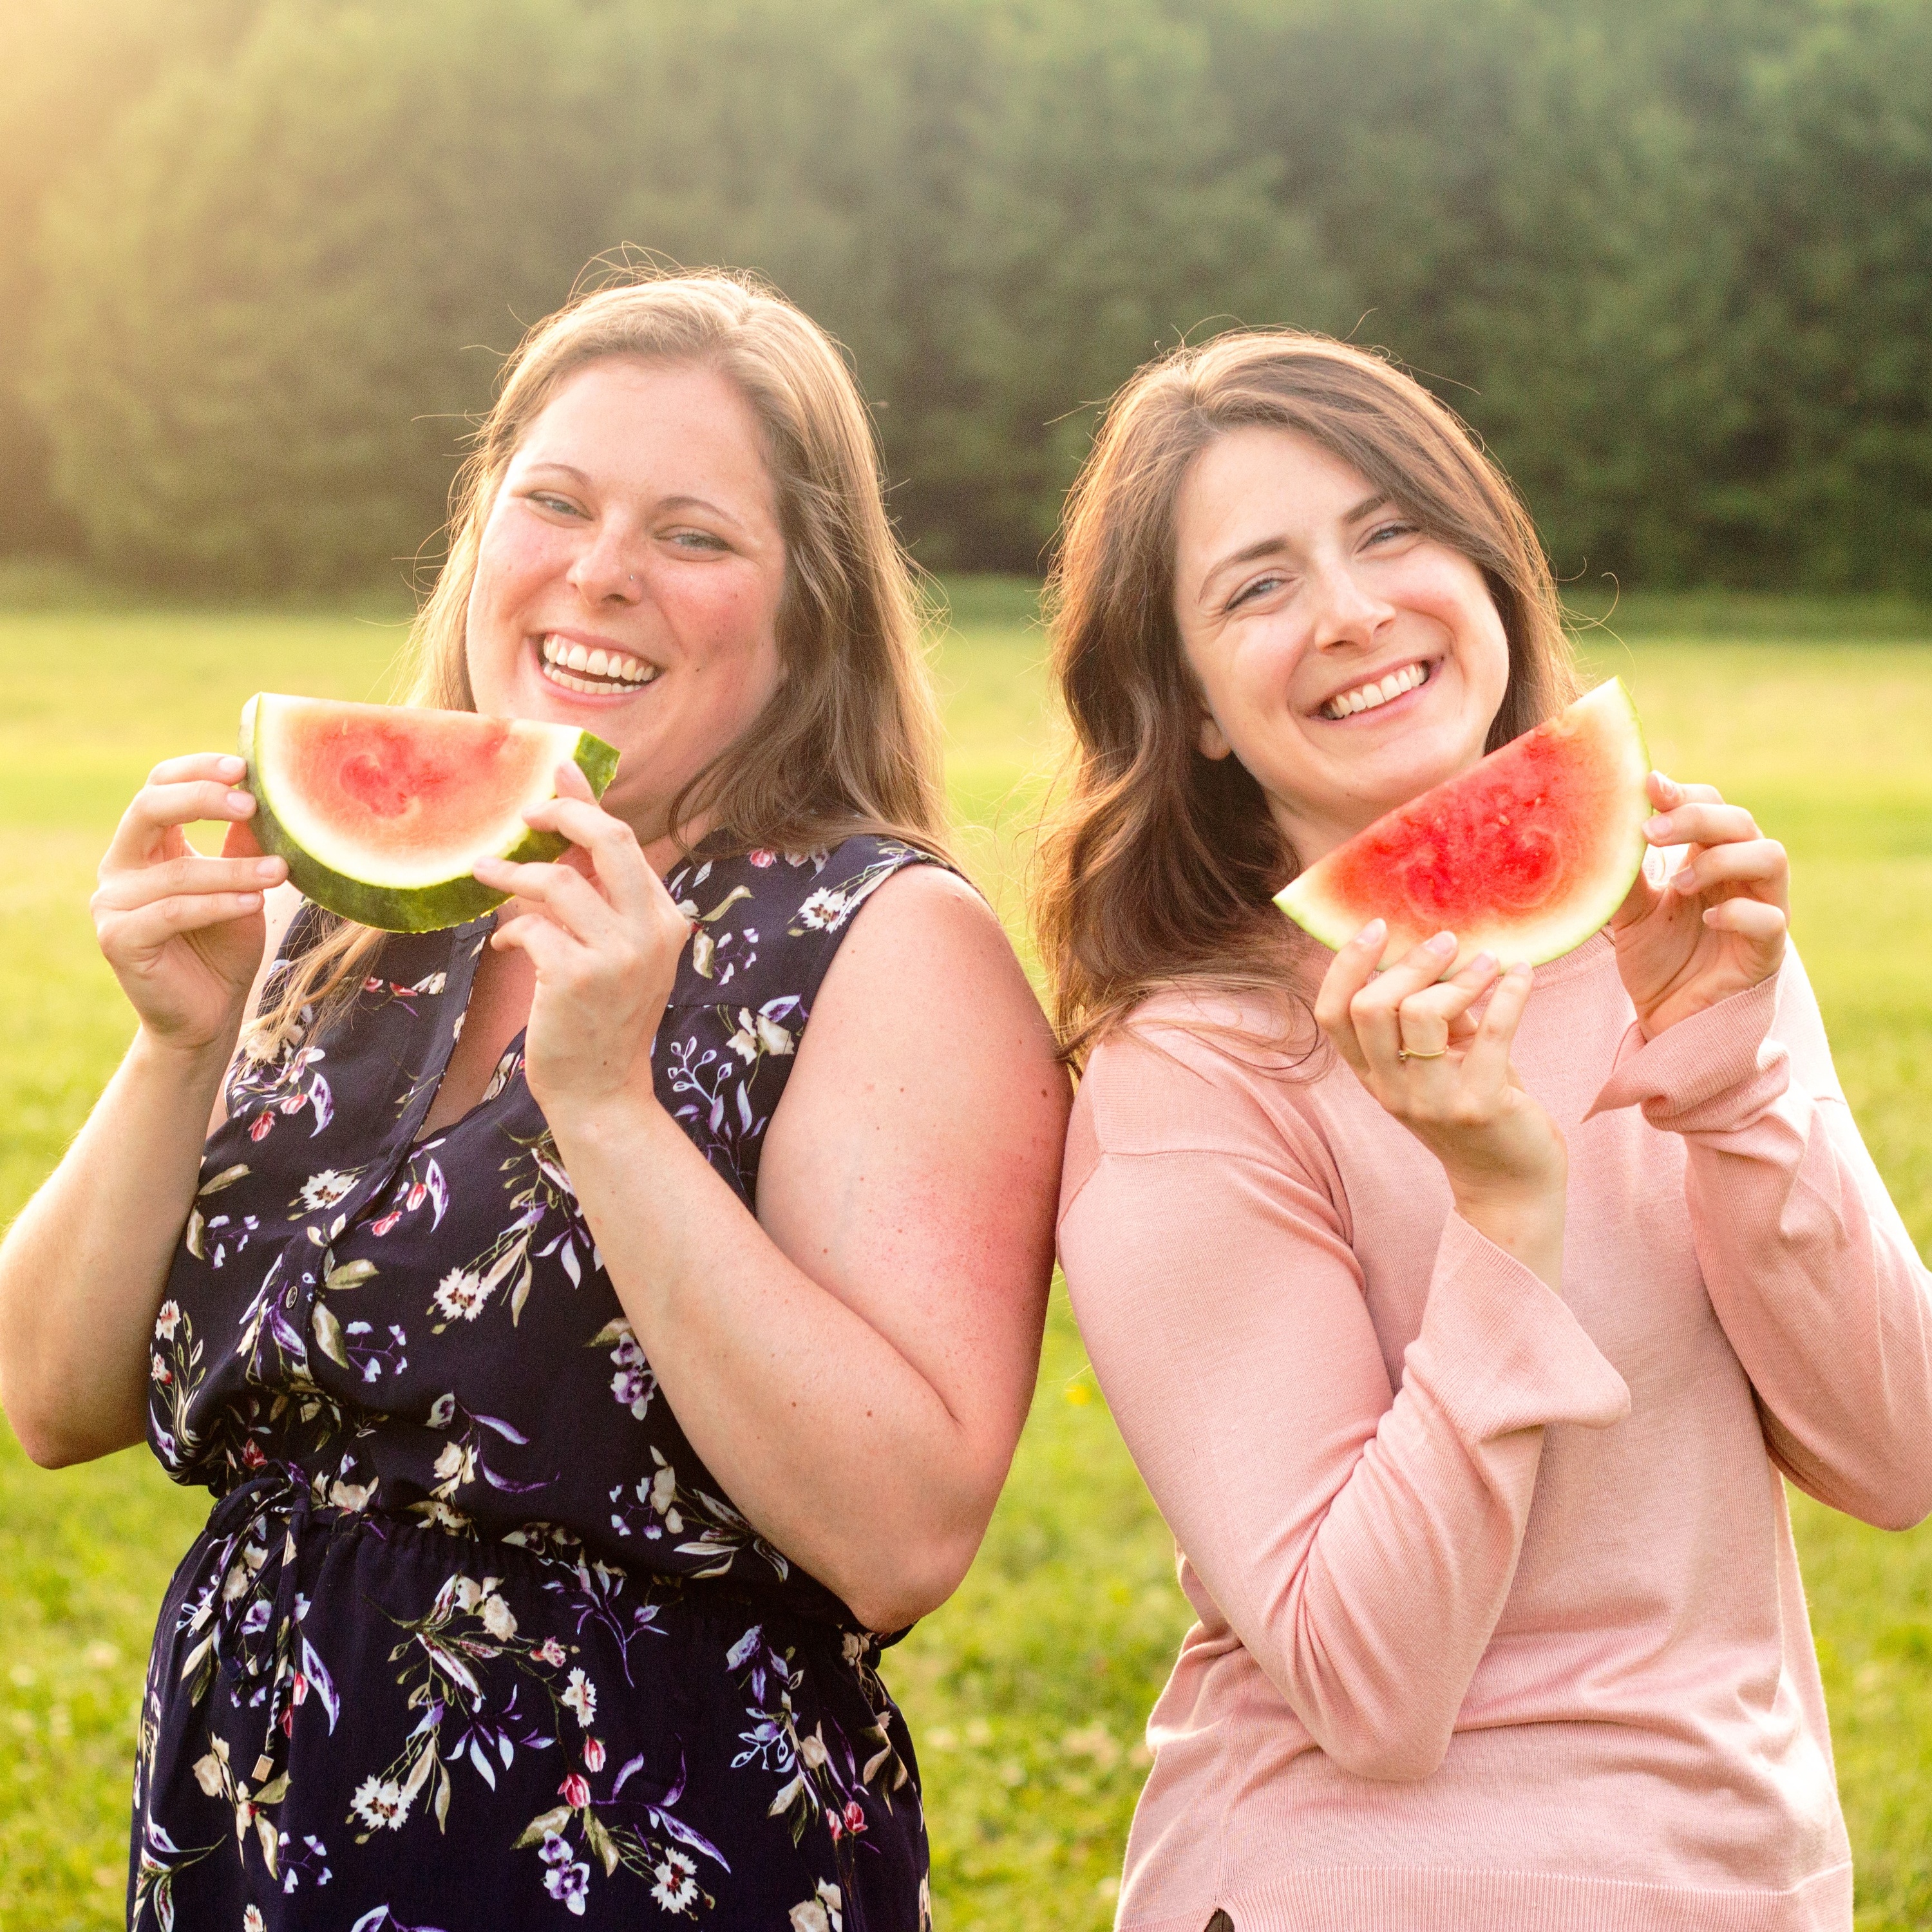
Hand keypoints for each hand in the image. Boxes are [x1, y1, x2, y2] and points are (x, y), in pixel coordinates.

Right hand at [91, 754, 288, 1054]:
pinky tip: (253, 902)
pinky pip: (171, 912)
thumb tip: (270, 790)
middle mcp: (120, 867)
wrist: (210, 1012)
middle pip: (149, 809)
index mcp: (147, 845)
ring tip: (279, 871)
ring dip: (234, 869)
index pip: (158, 786)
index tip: (242, 766)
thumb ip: (244, 843)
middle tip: (252, 803)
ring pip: (176, 872)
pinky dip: (216, 904)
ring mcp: (112, 903)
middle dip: (202, 799)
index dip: (195, 770)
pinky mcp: (117, 938)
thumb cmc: (226, 944)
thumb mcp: (243, 884)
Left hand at [471, 764, 691, 1117]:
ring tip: (484, 875)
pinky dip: (509, 932)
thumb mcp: (618, 954)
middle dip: (560, 816)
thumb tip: (562, 843)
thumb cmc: (602, 1020)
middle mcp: (651, 930)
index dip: (587, 805)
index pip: (626, 843)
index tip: (558, 775)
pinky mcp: (577, 976)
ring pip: (557, 881)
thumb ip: (600, 901)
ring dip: (512, 876)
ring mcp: (618, 954)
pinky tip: (505, 947)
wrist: (603, 1091)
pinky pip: (530, 928)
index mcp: (665, 919)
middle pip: (608, 840)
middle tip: (522, 815)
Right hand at [1316, 924, 1566, 1272]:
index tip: (1376, 928)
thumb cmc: (1478, 1109)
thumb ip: (1435, 1015)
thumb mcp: (1444, 1062)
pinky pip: (1490, 1033)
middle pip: (1371, 1008)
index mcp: (1373, 1077)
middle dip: (1409, 963)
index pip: (1333, 1015)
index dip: (1346, 966)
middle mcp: (1392, 1090)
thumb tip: (1444, 951)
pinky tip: (1521, 975)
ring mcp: (1432, 1102)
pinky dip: (1509, 994)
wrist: (1511, 1186)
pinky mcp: (1479, 1106)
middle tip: (1447, 942)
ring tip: (1489, 962)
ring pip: (1420, 1015)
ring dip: (1460, 978)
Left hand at [1610, 772, 1787, 1038]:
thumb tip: (1599, 830)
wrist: (1668, 1022)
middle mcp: (1741, 878)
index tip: (1648, 785)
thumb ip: (1623, 875)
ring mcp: (1761, 911)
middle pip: (1742, 822)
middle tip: (1653, 831)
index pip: (1712, 806)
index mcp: (1709, 858)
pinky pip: (1772, 920)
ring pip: (1772, 858)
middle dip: (1698, 818)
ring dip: (1724, 859)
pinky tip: (1709, 918)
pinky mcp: (1766, 952)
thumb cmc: (1656, 961)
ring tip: (1681, 882)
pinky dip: (1741, 912)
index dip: (1685, 793)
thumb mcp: (1630, 913)